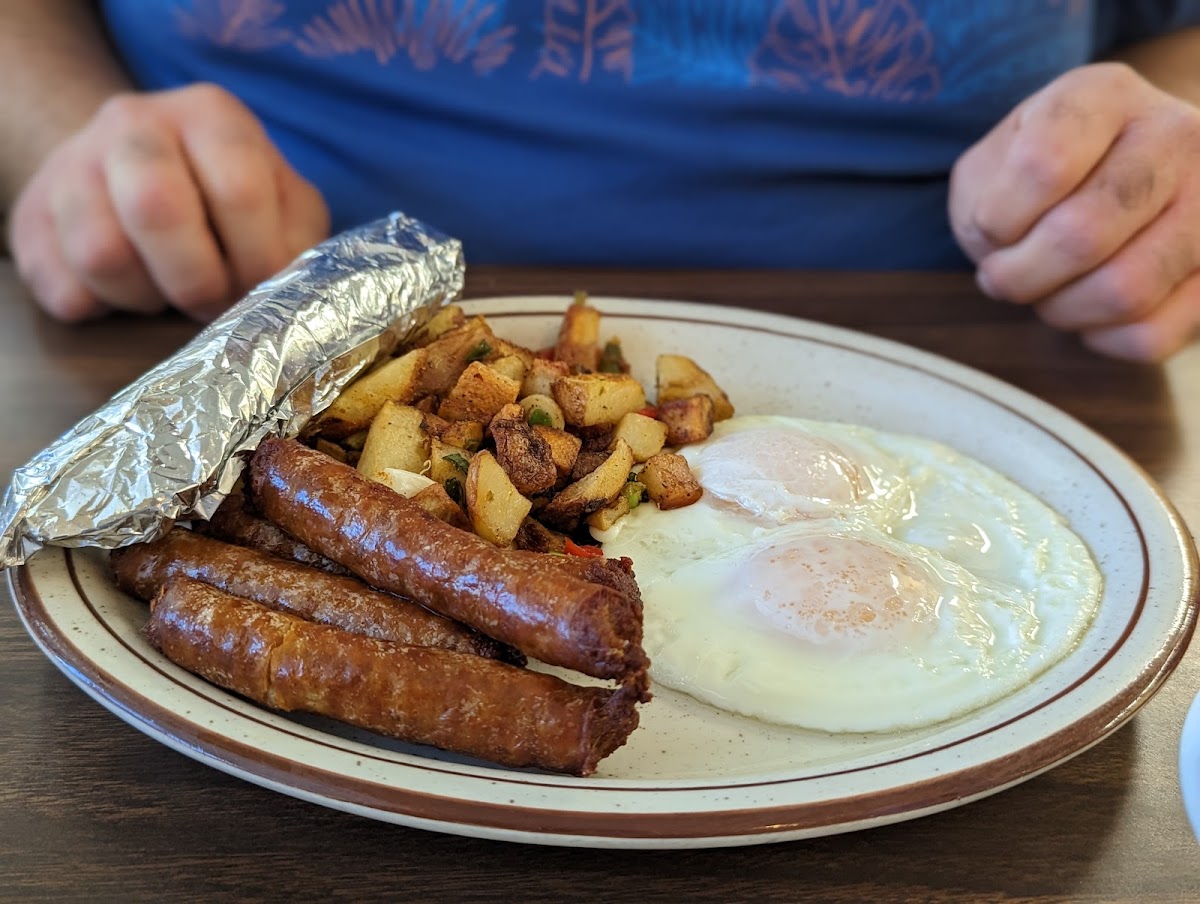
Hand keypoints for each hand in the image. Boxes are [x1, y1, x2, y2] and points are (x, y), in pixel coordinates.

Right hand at [7, 83, 328, 322]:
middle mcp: (134, 124)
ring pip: (101, 254)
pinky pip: (64, 287)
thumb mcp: (283, 202)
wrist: (130, 167)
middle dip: (196, 281)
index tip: (260, 289)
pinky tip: (127, 291)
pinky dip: (101, 309)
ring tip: (168, 293)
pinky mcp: (31, 217)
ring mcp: (72, 164)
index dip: (256, 258)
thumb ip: (298, 240)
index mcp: (210, 115)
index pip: (238, 190)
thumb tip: (288, 293)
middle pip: (156, 209)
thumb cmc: (224, 196)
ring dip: (147, 298)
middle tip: (213, 304)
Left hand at [949, 62, 1199, 361]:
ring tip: (1048, 292)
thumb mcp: (994, 163)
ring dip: (1062, 310)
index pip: (1043, 166)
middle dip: (1020, 276)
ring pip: (1125, 290)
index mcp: (1105, 97)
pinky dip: (1103, 338)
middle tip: (1005, 276)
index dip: (997, 219)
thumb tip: (1009, 257)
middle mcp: (1175, 135)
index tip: (991, 227)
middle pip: (1082, 235)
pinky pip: (1153, 333)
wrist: (1125, 171)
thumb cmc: (1044, 174)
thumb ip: (982, 200)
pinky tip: (1091, 313)